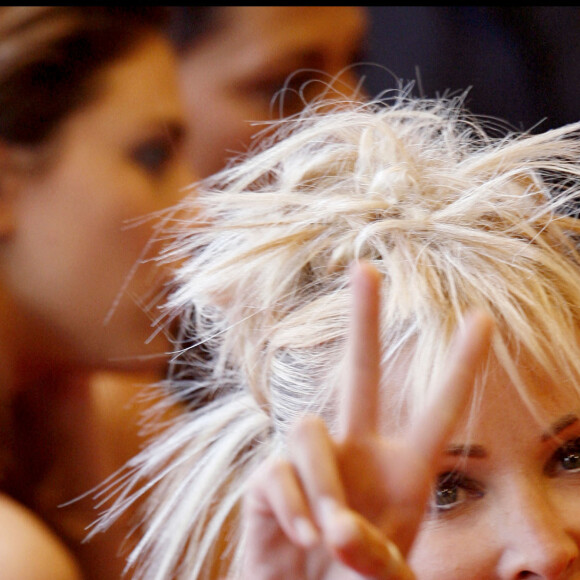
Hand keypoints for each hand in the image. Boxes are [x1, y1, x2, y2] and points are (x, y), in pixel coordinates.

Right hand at [242, 261, 493, 578]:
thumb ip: (374, 557)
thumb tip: (335, 524)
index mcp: (404, 471)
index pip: (439, 408)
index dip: (460, 364)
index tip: (482, 317)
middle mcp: (357, 451)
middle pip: (359, 371)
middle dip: (363, 320)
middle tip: (365, 265)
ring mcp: (312, 461)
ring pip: (308, 428)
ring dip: (322, 483)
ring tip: (327, 534)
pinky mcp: (270, 477)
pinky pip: (277, 469)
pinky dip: (292, 503)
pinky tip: (300, 533)